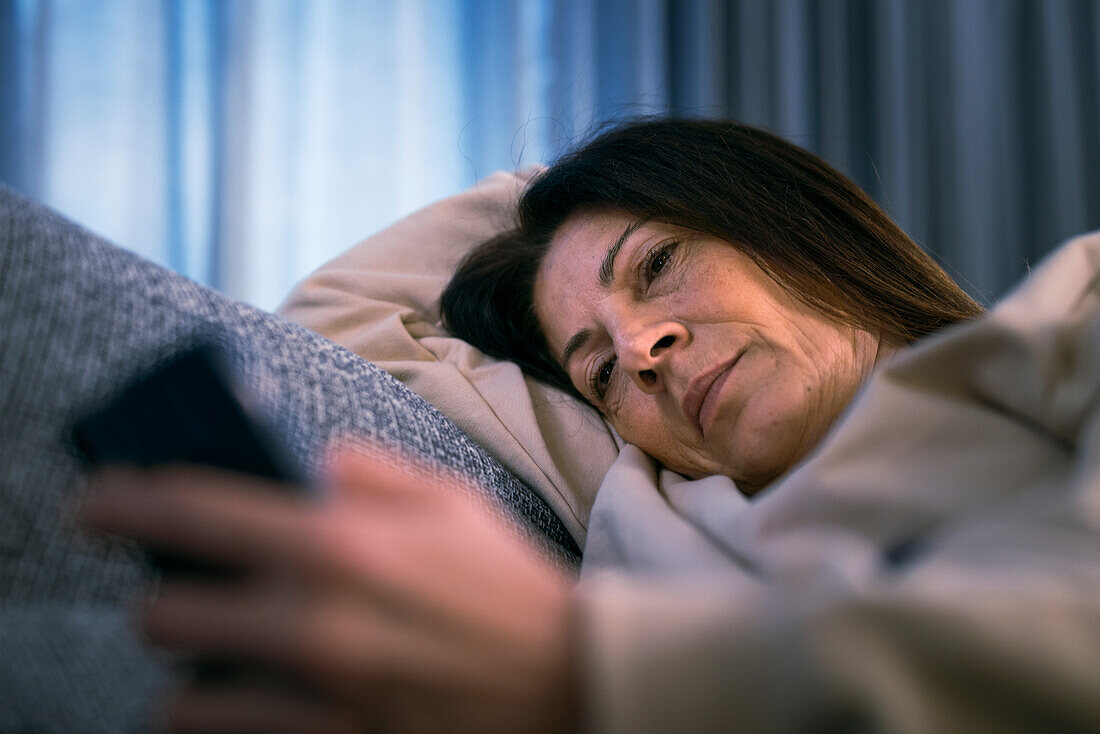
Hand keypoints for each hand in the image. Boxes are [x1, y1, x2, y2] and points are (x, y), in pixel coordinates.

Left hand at [78, 447, 577, 733]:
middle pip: (167, 614)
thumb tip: (306, 462)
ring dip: (189, 669)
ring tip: (218, 653)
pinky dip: (222, 717)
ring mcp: (320, 697)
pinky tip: (246, 696)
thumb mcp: (448, 500)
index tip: (94, 502)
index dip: (124, 502)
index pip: (195, 512)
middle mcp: (317, 621)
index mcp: (343, 543)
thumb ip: (366, 471)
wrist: (569, 684)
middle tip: (181, 589)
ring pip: (182, 696)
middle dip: (162, 596)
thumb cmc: (507, 585)